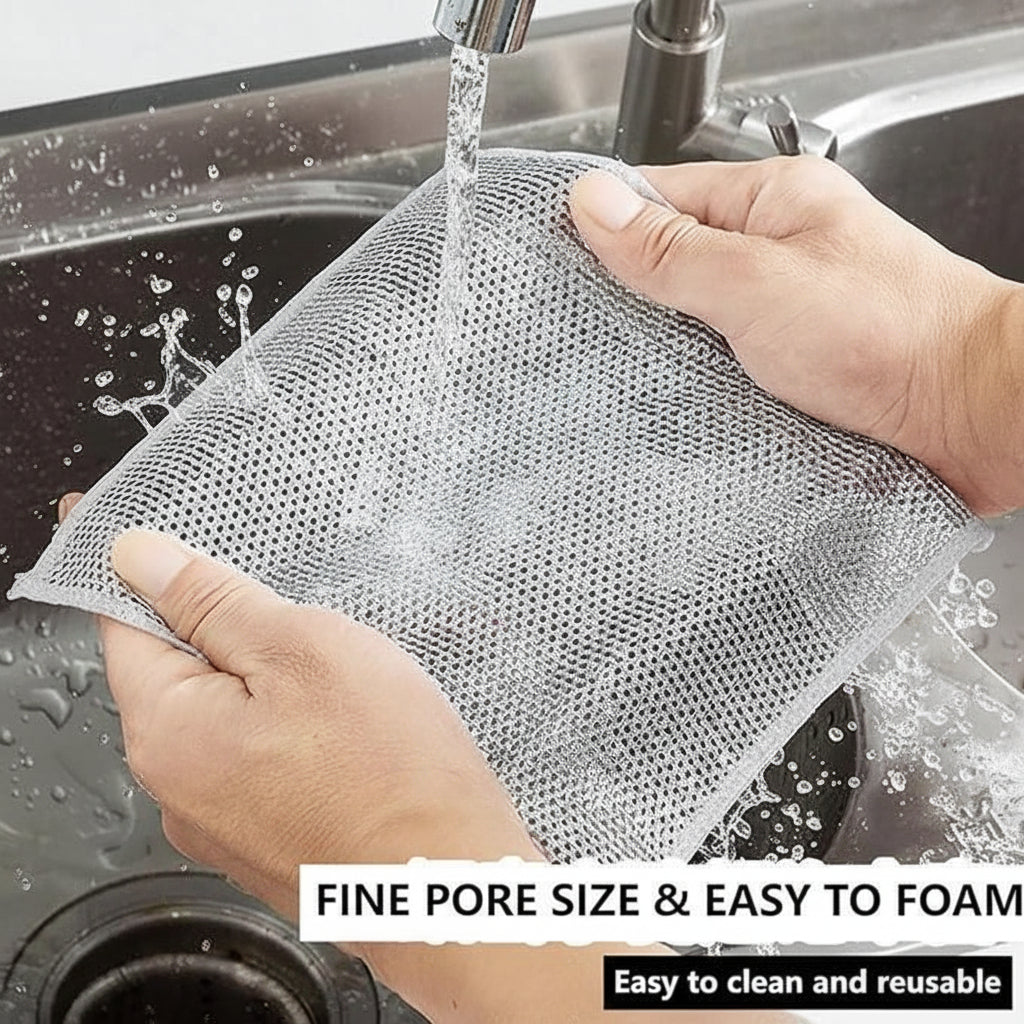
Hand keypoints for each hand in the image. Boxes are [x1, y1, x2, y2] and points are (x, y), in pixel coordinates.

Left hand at [58, 497, 803, 1023]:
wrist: (451, 886)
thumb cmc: (390, 765)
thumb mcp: (303, 649)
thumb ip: (212, 601)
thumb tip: (135, 557)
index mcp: (166, 732)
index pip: (124, 624)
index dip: (147, 570)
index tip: (167, 534)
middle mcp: (174, 787)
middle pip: (179, 671)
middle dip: (231, 630)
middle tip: (304, 617)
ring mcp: (220, 822)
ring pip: (227, 714)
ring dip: (269, 681)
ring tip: (341, 680)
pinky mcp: (265, 837)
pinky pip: (257, 757)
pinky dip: (289, 727)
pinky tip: (349, 727)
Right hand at [570, 157, 1023, 516]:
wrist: (975, 415)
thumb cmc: (892, 334)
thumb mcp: (756, 283)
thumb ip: (671, 249)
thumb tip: (595, 205)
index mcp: (773, 202)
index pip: (660, 196)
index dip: (605, 226)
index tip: (559, 261)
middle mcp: (780, 252)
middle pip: (675, 263)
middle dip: (634, 300)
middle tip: (591, 334)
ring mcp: (788, 312)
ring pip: (698, 323)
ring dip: (670, 351)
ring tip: (632, 377)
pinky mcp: (797, 368)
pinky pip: (727, 368)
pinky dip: (702, 386)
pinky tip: (680, 406)